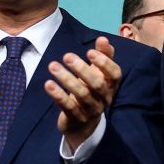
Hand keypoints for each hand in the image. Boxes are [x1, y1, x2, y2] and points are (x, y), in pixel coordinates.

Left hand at [46, 36, 121, 151]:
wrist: (83, 124)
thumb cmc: (91, 92)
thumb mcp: (98, 74)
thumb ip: (102, 56)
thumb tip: (103, 38)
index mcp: (111, 85)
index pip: (115, 74)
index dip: (104, 63)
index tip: (90, 51)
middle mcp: (104, 98)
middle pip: (97, 84)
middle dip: (82, 69)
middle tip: (67, 56)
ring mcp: (91, 110)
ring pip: (82, 95)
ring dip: (67, 79)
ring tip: (53, 65)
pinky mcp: (77, 118)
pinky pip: (68, 107)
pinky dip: (58, 95)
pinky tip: (48, 84)